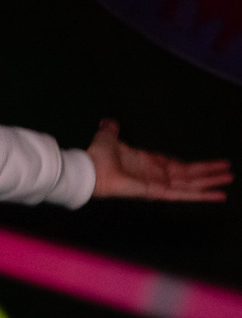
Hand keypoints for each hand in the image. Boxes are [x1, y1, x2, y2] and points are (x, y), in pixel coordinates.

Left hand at [88, 119, 232, 200]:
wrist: (89, 170)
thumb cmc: (96, 156)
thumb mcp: (108, 138)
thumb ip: (111, 130)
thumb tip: (108, 122)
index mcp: (147, 163)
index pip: (175, 165)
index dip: (192, 166)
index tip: (207, 165)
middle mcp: (155, 175)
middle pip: (188, 175)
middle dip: (208, 174)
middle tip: (228, 173)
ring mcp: (157, 184)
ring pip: (190, 184)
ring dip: (210, 183)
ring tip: (228, 181)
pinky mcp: (156, 192)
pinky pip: (182, 194)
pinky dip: (201, 195)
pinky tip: (218, 195)